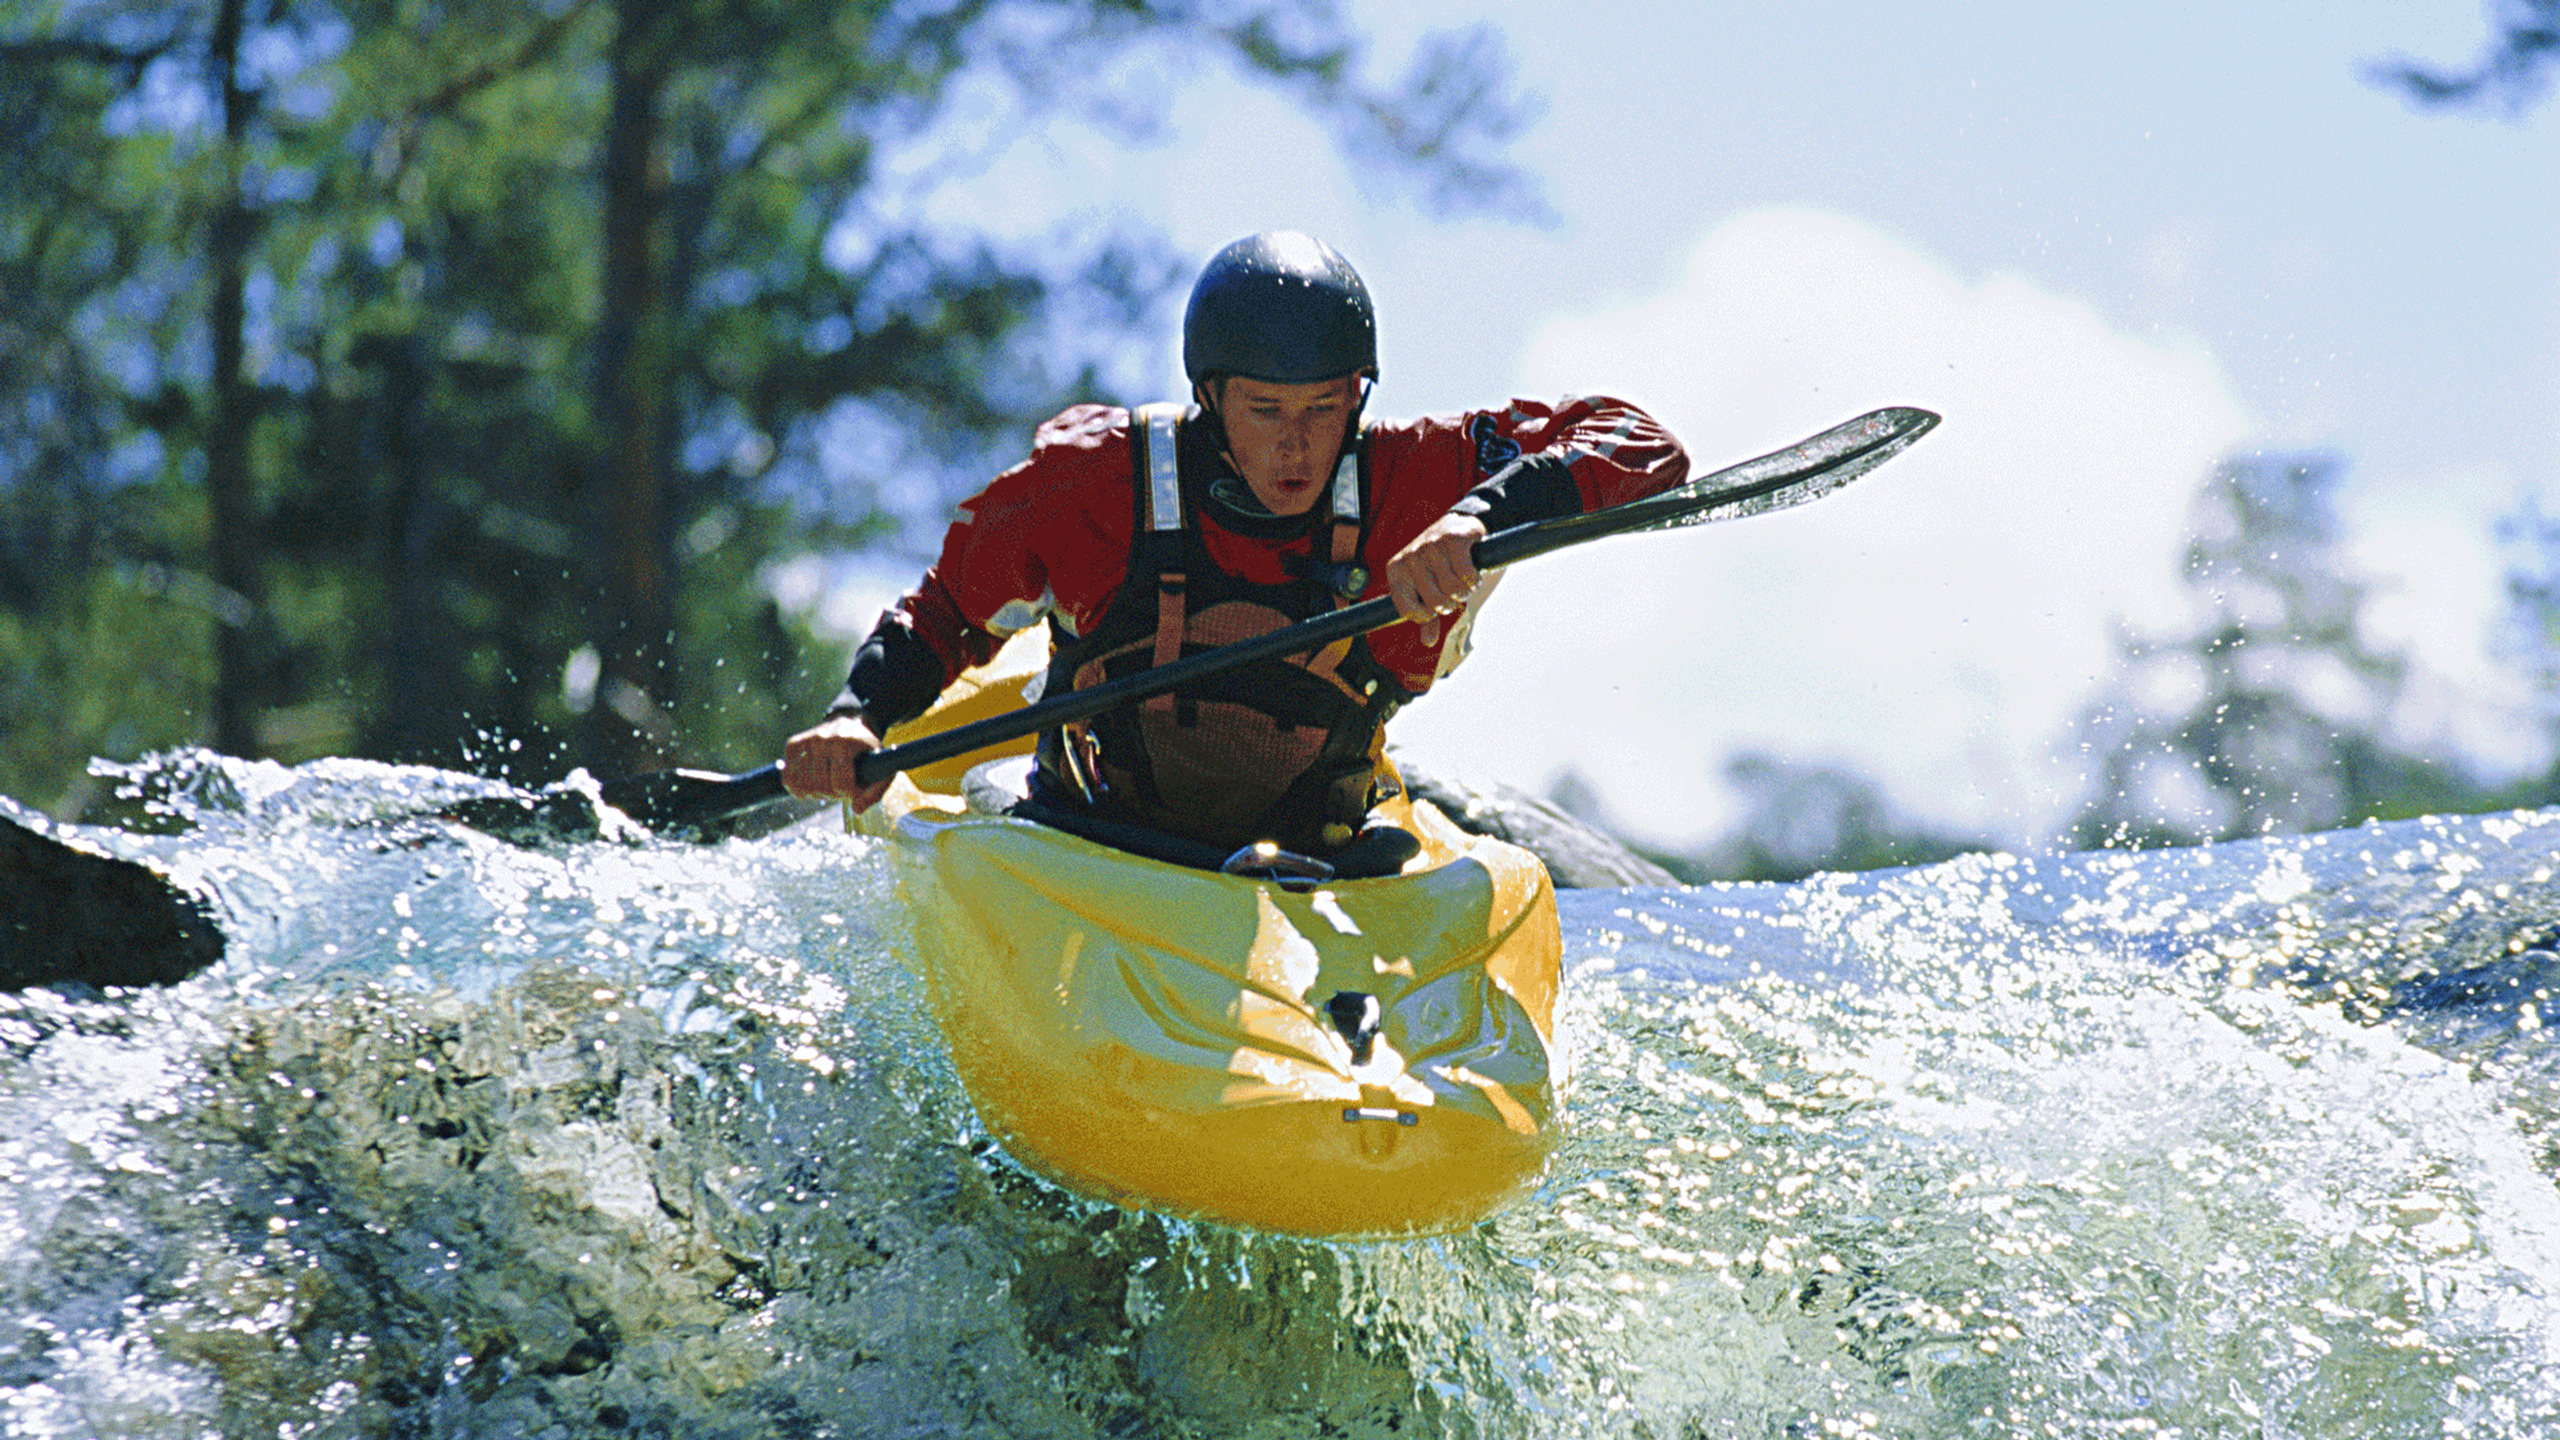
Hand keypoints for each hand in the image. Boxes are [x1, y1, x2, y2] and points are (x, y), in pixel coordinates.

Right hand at [781, 714, 891, 810]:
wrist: (851, 724)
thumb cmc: (866, 752)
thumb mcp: (880, 768)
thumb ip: (874, 792)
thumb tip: (856, 810)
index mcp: (846, 742)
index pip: (841, 783)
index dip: (849, 793)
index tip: (854, 788)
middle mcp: (824, 739)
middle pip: (820, 786)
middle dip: (832, 793)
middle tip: (840, 787)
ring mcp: (807, 740)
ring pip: (802, 784)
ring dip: (815, 792)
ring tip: (826, 785)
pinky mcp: (793, 744)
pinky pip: (788, 776)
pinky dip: (796, 787)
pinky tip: (808, 786)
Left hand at [1386, 512, 1486, 647]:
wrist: (1460, 526)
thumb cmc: (1442, 563)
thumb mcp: (1429, 588)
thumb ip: (1427, 615)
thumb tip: (1427, 641)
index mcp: (1396, 571)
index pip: (1406, 610)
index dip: (1426, 615)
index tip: (1435, 607)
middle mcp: (1410, 557)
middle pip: (1435, 603)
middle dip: (1450, 603)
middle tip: (1454, 592)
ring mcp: (1430, 546)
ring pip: (1452, 589)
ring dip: (1465, 591)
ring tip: (1463, 582)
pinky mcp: (1452, 539)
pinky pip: (1466, 574)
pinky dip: (1474, 579)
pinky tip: (1473, 573)